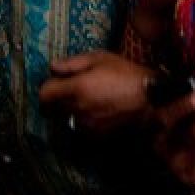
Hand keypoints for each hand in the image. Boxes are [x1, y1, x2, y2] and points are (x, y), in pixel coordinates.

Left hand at [38, 51, 152, 132]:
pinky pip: (80, 128)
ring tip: (90, 100)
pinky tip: (99, 111)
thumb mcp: (101, 58)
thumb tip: (52, 68)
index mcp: (75, 89)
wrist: (151, 101)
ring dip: (71, 111)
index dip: (48, 88)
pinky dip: (84, 121)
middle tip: (74, 90)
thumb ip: (73, 63)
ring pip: (66, 119)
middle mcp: (76, 110)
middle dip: (58, 100)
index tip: (58, 83)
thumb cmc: (126, 74)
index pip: (44, 95)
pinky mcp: (95, 136)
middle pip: (52, 109)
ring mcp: (85, 126)